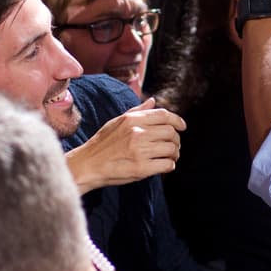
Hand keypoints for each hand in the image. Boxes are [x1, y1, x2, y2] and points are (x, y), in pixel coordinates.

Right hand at [65, 98, 185, 192]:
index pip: (164, 115)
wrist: (88, 165)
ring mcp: (139, 151)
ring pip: (171, 149)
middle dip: (176, 140)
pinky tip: (164, 166)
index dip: (177, 121)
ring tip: (170, 157)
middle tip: (174, 146)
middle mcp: (137, 133)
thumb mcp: (116, 122)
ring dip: (175, 154)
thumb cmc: (102, 144)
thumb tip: (153, 101)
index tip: (182, 127)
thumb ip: (137, 111)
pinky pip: (166, 165)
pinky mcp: (141, 169)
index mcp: (132, 120)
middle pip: (171, 132)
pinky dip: (169, 165)